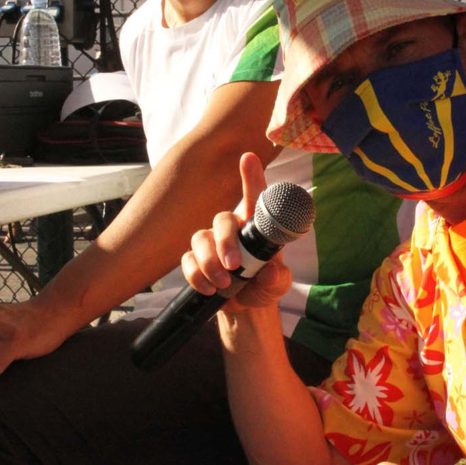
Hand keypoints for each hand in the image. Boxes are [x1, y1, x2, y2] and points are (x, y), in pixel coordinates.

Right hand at [181, 152, 292, 312]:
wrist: (245, 307)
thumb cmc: (265, 284)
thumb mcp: (277, 284)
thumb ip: (277, 278)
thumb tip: (270, 272)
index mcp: (254, 227)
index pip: (254, 198)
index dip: (251, 176)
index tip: (248, 157)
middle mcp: (231, 229)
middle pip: (221, 219)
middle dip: (225, 241)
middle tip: (233, 265)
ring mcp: (210, 243)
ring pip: (200, 239)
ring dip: (209, 262)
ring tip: (224, 283)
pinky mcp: (195, 260)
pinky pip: (188, 260)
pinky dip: (196, 275)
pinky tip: (209, 289)